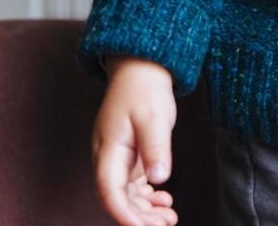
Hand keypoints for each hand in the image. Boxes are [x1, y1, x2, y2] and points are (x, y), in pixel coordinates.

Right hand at [91, 58, 179, 225]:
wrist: (141, 68)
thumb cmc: (145, 89)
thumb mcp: (155, 117)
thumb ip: (156, 148)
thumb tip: (159, 178)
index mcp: (108, 149)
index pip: (109, 192)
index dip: (125, 214)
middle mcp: (108, 157)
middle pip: (117, 198)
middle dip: (139, 217)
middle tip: (165, 225)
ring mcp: (117, 157)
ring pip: (125, 194)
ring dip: (144, 210)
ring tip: (169, 218)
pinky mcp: (128, 155)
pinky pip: (132, 184)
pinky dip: (147, 196)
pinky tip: (164, 200)